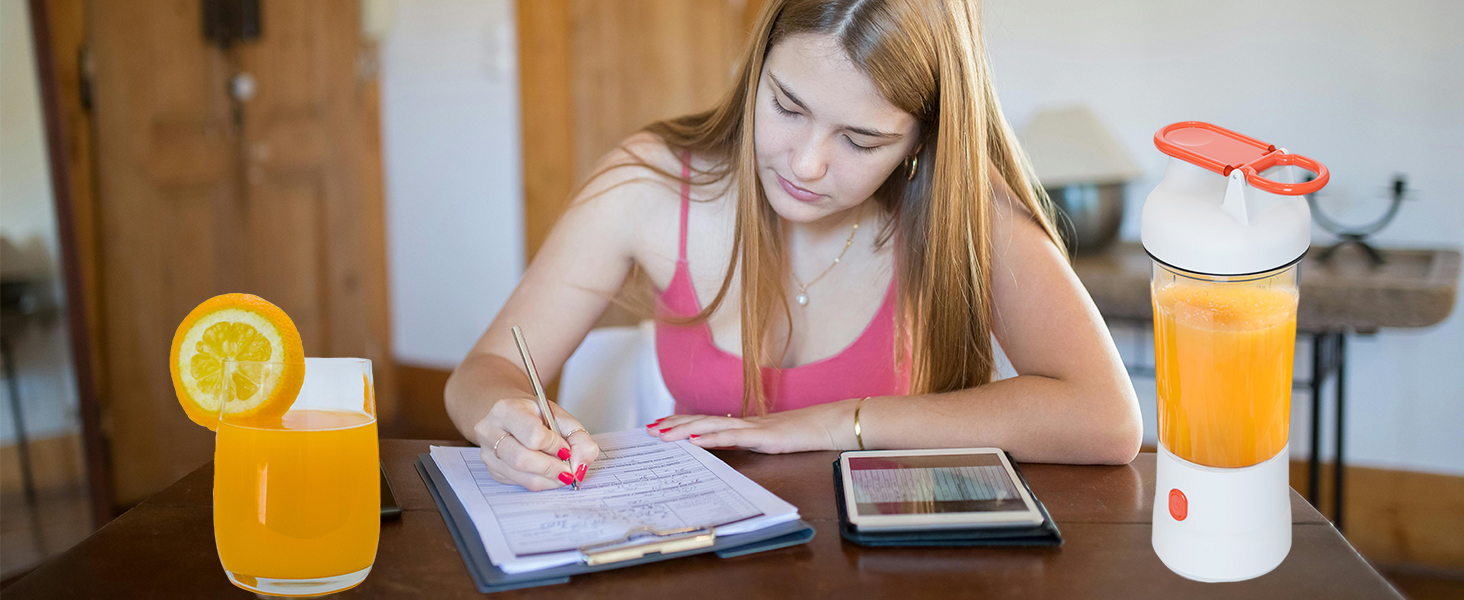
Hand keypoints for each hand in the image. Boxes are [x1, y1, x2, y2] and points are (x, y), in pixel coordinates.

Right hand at [473, 398, 599, 490]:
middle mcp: (490, 431)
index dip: (555, 446)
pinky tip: (547, 472)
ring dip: (549, 478)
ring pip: (522, 476)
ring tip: (561, 471)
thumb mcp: (560, 417)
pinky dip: (541, 481)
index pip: (533, 436)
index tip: (566, 448)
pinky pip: (520, 483)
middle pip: (522, 460)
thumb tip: (581, 466)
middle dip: (552, 468)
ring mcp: (487, 453)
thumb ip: (579, 438)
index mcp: (507, 410)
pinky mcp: (493, 470)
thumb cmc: (535, 415)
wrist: (511, 416)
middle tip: (569, 470)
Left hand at [647, 400, 856, 453]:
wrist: (830, 423)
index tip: (658, 425)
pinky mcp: (764, 437)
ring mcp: (753, 428)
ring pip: (711, 427)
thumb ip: (750, 440)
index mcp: (745, 424)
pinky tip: (695, 441)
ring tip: (663, 435)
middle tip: (648, 430)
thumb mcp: (770, 439)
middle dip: (674, 425)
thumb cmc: (804, 432)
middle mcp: (744, 422)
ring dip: (684, 430)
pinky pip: (733, 438)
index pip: (706, 421)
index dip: (681, 422)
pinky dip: (711, 439)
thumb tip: (727, 444)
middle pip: (701, 421)